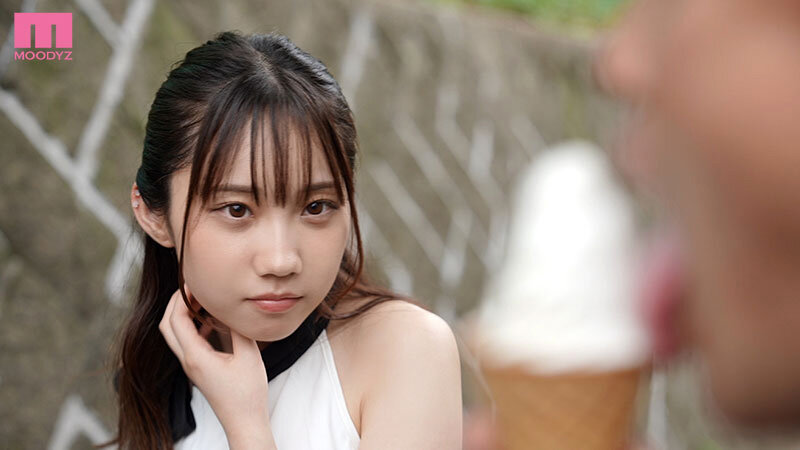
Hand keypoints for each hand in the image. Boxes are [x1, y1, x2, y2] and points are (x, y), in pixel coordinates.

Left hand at [159, 283, 273, 443]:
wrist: (244, 421)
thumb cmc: (247, 393)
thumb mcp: (249, 356)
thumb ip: (239, 329)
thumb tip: (234, 307)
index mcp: (195, 357)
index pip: (176, 320)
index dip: (182, 297)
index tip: (195, 282)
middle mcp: (188, 361)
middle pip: (167, 326)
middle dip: (176, 303)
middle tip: (193, 287)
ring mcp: (191, 366)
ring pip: (175, 334)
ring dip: (184, 314)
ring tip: (205, 300)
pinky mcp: (198, 369)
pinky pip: (187, 342)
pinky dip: (194, 326)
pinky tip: (213, 321)